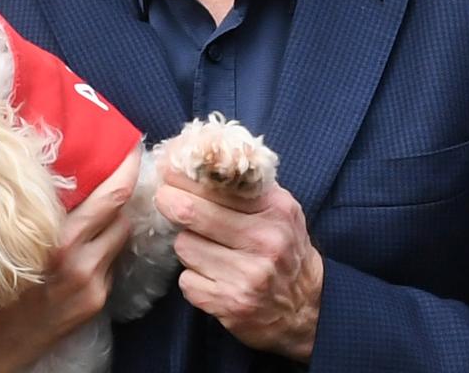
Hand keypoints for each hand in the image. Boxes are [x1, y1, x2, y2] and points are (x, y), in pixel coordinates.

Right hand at [0, 148, 137, 372]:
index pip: (109, 198)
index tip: (131, 147)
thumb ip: (35, 210)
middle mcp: (80, 262)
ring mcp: (92, 284)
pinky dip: (102, 248)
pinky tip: (82, 245)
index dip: (126, 169)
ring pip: (118, 236)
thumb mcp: (7, 240)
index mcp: (56, 241)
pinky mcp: (96, 301)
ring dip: (111, 220)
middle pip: (120, 213)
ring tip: (94, 208)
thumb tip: (56, 174)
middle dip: (121, 190)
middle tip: (118, 168)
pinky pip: (110, 262)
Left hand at [155, 167, 323, 362]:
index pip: (218, 183)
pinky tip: (211, 277)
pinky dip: (193, 278)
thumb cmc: (286, 250)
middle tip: (164, 198)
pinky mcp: (230, 304)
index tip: (168, 169)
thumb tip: (202, 159)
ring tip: (206, 249)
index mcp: (276, 209)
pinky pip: (186, 281)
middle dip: (169, 201)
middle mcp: (265, 241)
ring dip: (187, 246)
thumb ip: (249, 186)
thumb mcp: (281, 210)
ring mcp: (247, 275)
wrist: (305, 309)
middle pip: (191, 212)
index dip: (185, 175)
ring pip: (185, 246)